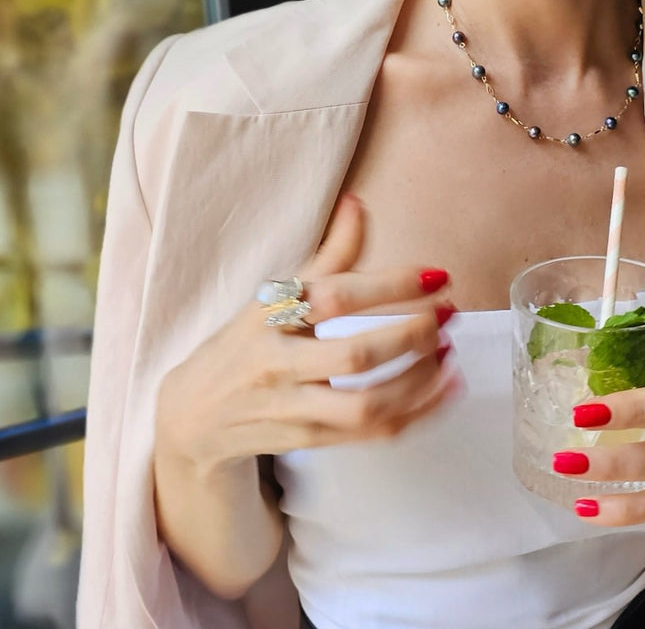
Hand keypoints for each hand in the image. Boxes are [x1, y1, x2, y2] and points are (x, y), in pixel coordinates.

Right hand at [156, 193, 458, 476]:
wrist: (193, 416)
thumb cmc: (246, 343)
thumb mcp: (274, 294)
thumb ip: (326, 255)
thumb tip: (357, 203)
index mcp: (270, 315)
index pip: (334, 295)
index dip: (389, 283)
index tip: (436, 274)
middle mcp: (279, 364)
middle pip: (353, 356)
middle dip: (411, 335)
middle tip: (447, 313)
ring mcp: (294, 408)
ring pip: (366, 405)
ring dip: (420, 380)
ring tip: (451, 351)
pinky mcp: (311, 442)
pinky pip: (373, 434)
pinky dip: (417, 413)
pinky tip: (445, 388)